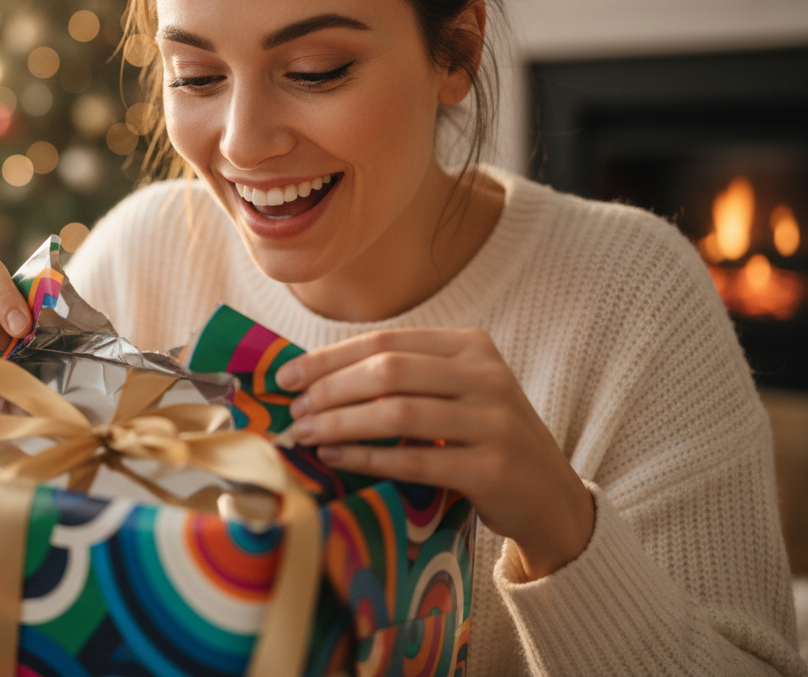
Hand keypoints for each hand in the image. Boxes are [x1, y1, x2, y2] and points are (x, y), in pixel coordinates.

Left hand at [278, 328, 594, 579]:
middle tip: (294, 410)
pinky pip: (415, 460)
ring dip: (340, 423)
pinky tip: (335, 458)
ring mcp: (493, 422)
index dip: (330, 358)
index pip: (386, 341)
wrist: (552, 497)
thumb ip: (406, 378)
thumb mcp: (458, 392)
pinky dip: (367, 458)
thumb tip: (318, 379)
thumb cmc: (486, 440)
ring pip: (397, 413)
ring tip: (305, 434)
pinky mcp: (492, 469)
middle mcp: (486, 376)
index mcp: (472, 346)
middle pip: (388, 371)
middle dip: (330, 390)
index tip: (288, 377)